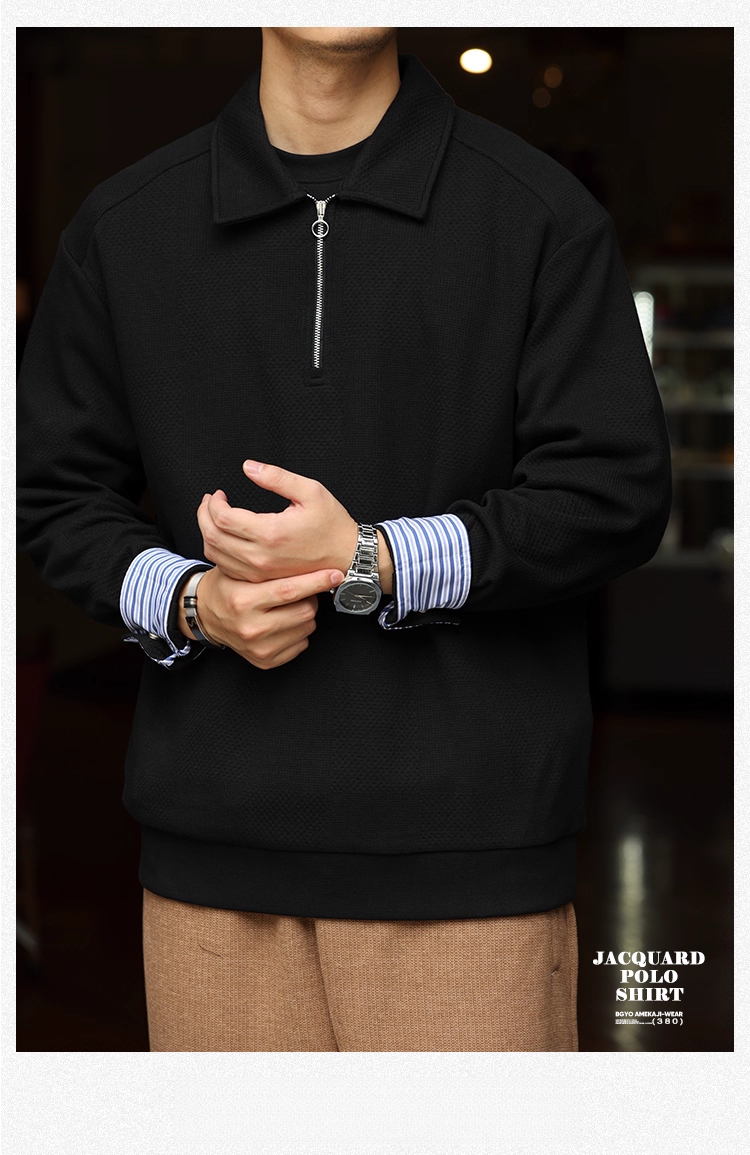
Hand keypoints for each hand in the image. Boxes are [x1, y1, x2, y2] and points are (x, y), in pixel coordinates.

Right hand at [177, 564, 344, 670]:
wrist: (206, 615)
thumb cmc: (227, 588)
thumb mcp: (240, 571)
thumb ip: (270, 567)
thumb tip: (308, 560)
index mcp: (243, 600)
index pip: (290, 590)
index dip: (317, 581)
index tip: (334, 575)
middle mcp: (251, 626)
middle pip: (305, 610)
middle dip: (310, 597)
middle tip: (299, 591)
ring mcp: (258, 647)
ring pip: (307, 627)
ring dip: (305, 614)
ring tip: (287, 607)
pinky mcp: (265, 660)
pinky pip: (302, 644)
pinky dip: (299, 632)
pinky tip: (284, 623)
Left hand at [197, 460, 392, 591]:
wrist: (347, 557)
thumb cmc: (332, 524)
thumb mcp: (311, 491)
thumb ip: (277, 477)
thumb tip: (248, 467)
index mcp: (270, 533)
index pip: (223, 518)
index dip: (214, 503)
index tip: (218, 494)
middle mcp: (261, 557)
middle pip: (213, 536)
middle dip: (204, 516)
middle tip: (209, 502)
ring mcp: (260, 572)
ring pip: (216, 554)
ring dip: (208, 533)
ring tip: (213, 517)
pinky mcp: (262, 580)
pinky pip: (227, 568)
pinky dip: (218, 551)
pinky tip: (224, 537)